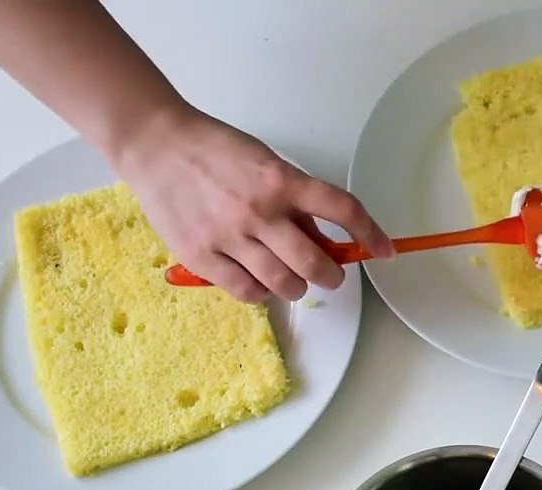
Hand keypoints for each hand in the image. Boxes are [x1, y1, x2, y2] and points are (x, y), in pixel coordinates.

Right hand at [110, 107, 392, 302]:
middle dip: (332, 275)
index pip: (343, 210)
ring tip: (292, 279)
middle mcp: (260, 211)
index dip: (371, 234)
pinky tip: (258, 281)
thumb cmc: (214, 151)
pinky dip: (261, 293)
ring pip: (284, 284)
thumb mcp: (266, 163)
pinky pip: (247, 292)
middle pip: (315, 262)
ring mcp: (229, 237)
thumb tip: (324, 239)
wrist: (155, 145)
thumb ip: (295, 200)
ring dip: (297, 287)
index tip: (385, 250)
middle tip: (329, 274)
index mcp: (282, 180)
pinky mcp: (201, 256)